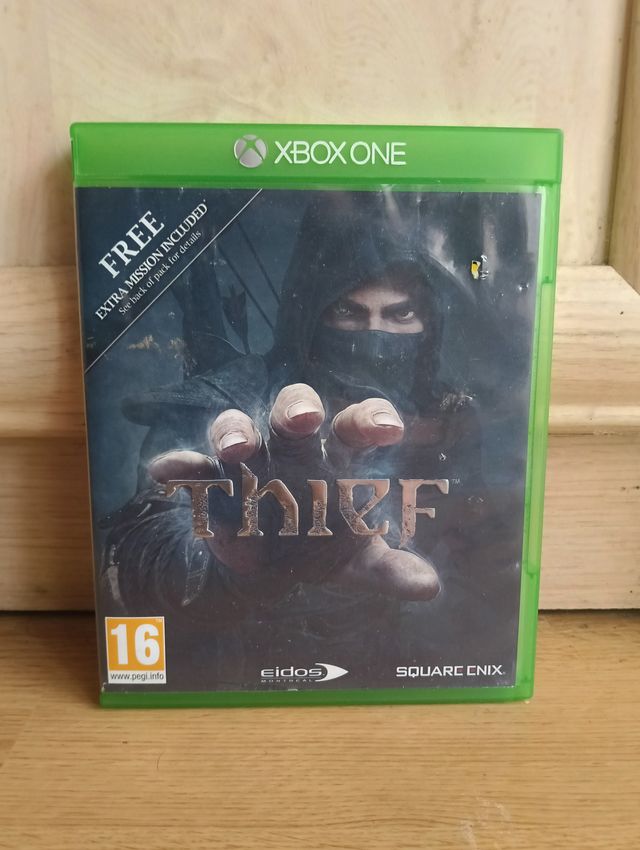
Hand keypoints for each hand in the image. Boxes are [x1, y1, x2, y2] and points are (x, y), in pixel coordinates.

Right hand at [149, 383, 439, 602]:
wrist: (271, 564)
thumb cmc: (323, 544)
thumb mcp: (356, 561)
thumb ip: (389, 569)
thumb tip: (429, 588)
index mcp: (336, 457)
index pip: (356, 425)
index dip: (371, 420)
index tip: (390, 431)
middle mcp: (291, 448)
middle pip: (294, 411)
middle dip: (298, 409)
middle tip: (305, 420)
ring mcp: (248, 462)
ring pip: (238, 429)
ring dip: (234, 432)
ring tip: (235, 449)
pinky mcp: (210, 482)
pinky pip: (192, 466)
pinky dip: (180, 466)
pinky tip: (167, 471)